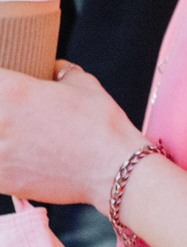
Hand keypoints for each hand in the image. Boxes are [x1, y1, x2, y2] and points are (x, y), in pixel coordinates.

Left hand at [0, 63, 142, 207]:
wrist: (114, 169)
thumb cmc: (102, 127)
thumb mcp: (85, 85)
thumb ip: (61, 72)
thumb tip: (54, 68)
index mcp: (12, 89)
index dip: (0, 84)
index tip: (5, 89)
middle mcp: (0, 118)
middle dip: (2, 113)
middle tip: (12, 118)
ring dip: (1, 138)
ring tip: (12, 140)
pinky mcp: (1, 178)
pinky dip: (1, 164)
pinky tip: (13, 159)